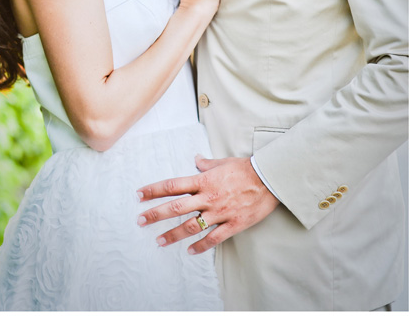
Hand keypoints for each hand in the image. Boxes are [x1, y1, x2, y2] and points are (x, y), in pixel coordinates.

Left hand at [136, 156, 278, 254]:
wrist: (270, 179)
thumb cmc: (247, 168)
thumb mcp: (224, 162)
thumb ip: (207, 164)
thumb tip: (197, 159)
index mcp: (205, 181)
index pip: (173, 185)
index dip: (154, 190)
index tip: (140, 195)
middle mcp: (208, 197)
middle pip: (175, 207)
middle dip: (155, 214)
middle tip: (140, 221)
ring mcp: (219, 212)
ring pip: (190, 226)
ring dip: (172, 235)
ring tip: (159, 241)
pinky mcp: (232, 223)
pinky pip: (213, 238)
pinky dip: (200, 245)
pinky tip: (190, 251)